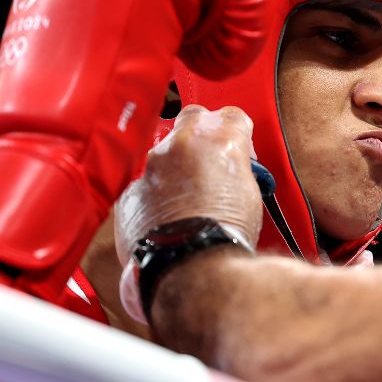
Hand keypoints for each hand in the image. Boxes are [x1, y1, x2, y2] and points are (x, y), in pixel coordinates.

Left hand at [115, 105, 263, 265]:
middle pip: (193, 118)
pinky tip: (167, 216)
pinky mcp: (131, 190)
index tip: (237, 148)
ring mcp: (153, 165)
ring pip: (165, 152)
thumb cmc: (224, 235)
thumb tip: (232, 171)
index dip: (237, 132)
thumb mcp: (250, 195)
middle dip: (202, 133)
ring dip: (176, 167)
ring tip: (189, 198)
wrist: (191, 265)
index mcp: (221, 140)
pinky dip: (154, 195)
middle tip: (211, 159)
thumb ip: (237, 170)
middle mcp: (183, 144)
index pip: (232, 116)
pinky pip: (144, 183)